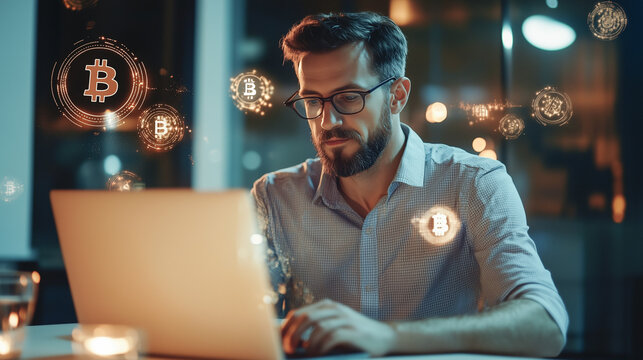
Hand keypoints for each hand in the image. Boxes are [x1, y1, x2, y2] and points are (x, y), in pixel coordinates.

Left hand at [280, 299, 395, 356]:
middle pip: (305, 317)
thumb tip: (290, 340)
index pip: (298, 313)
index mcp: (326, 306)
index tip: (279, 342)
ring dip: (308, 343)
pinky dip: (322, 346)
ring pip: (318, 327)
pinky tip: (319, 353)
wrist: (384, 336)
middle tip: (289, 349)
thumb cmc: (354, 335)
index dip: (286, 328)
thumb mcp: (333, 327)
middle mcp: (334, 308)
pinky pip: (332, 336)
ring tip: (306, 354)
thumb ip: (315, 329)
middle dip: (293, 335)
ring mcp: (345, 318)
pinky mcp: (354, 331)